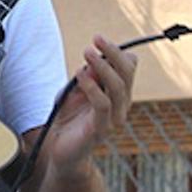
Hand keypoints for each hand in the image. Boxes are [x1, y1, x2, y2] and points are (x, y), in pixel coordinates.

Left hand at [44, 36, 137, 176]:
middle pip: (127, 73)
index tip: (99, 40)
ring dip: (102, 66)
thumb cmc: (68, 120)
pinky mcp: (100, 129)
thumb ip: (84, 78)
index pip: (129, 67)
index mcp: (117, 93)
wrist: (62, 153)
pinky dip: (92, 87)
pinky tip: (80, 76)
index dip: (117, 52)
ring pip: (118, 87)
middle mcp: (120, 104)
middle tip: (97, 38)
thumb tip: (92, 59)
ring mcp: (113, 118)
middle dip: (113, 52)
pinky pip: (102, 104)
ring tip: (87, 52)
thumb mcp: (73, 92)